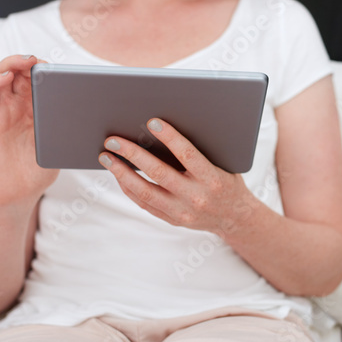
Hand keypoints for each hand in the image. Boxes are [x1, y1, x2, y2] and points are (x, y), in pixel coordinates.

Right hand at [0, 55, 58, 207]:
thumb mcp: (57, 143)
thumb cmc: (38, 170)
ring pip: (0, 75)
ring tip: (25, 61)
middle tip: (39, 60)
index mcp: (35, 108)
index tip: (55, 66)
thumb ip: (64, 125)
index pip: (36, 79)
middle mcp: (16, 104)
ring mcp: (1, 109)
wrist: (17, 192)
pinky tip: (5, 76)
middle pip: (18, 72)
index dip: (43, 69)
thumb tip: (88, 109)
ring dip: (11, 63)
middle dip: (28, 61)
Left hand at [98, 118, 256, 236]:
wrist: (235, 217)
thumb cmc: (227, 180)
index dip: (170, 137)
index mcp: (212, 179)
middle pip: (159, 173)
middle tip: (113, 140)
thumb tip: (167, 127)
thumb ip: (202, 149)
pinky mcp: (173, 219)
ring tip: (106, 157)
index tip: (151, 122)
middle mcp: (197, 197)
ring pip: (145, 191)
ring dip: (122, 172)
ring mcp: (183, 211)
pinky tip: (118, 173)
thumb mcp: (225, 163)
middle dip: (133, 154)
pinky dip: (128, 187)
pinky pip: (144, 203)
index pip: (187, 155)